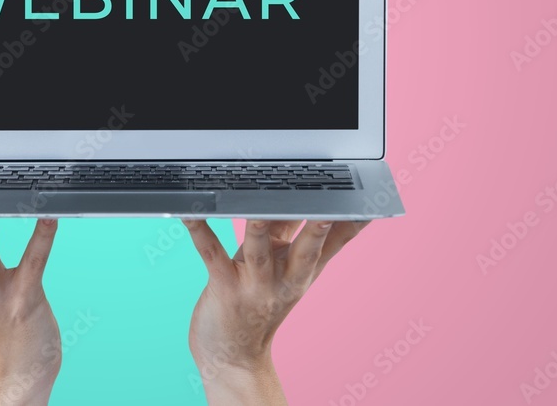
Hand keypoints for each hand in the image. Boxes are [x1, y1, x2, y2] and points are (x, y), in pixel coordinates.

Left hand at [182, 219, 368, 404]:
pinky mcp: (224, 287)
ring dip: (257, 227)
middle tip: (328, 206)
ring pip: (259, 250)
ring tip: (257, 206)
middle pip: (307, 249)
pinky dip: (200, 231)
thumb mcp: (288, 272)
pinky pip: (211, 254)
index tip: (366, 198)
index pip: (334, 242)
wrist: (233, 356)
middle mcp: (284, 278)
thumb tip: (313, 201)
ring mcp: (254, 284)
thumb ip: (299, 236)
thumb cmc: (259, 305)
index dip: (351, 221)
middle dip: (318, 229)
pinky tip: (191, 212)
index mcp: (303, 270)